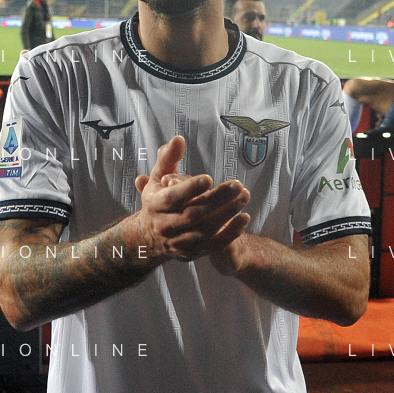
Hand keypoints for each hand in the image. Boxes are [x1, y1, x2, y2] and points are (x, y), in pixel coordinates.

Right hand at [129, 136, 250, 262]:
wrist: (149, 237)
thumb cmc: (158, 199)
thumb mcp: (158, 177)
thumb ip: (168, 158)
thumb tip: (178, 139)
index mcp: (155, 204)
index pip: (172, 198)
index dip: (189, 189)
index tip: (208, 178)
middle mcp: (165, 226)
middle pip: (193, 214)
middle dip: (216, 200)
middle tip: (237, 185)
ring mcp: (179, 241)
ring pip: (205, 230)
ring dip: (227, 214)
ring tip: (244, 197)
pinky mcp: (191, 253)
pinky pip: (213, 245)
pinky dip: (230, 234)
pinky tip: (244, 219)